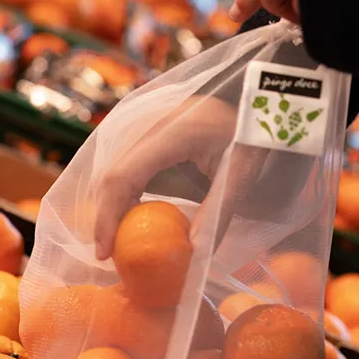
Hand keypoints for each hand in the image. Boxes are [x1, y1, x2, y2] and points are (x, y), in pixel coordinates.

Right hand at [93, 96, 267, 259]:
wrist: (254, 102)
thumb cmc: (252, 135)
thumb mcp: (241, 173)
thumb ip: (217, 212)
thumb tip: (195, 256)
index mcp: (172, 132)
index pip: (123, 175)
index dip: (107, 216)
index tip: (103, 253)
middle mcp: (151, 123)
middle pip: (110, 173)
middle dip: (103, 216)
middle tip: (106, 255)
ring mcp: (147, 123)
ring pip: (112, 168)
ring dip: (110, 206)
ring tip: (115, 241)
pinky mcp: (149, 130)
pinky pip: (125, 163)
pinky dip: (122, 193)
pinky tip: (129, 217)